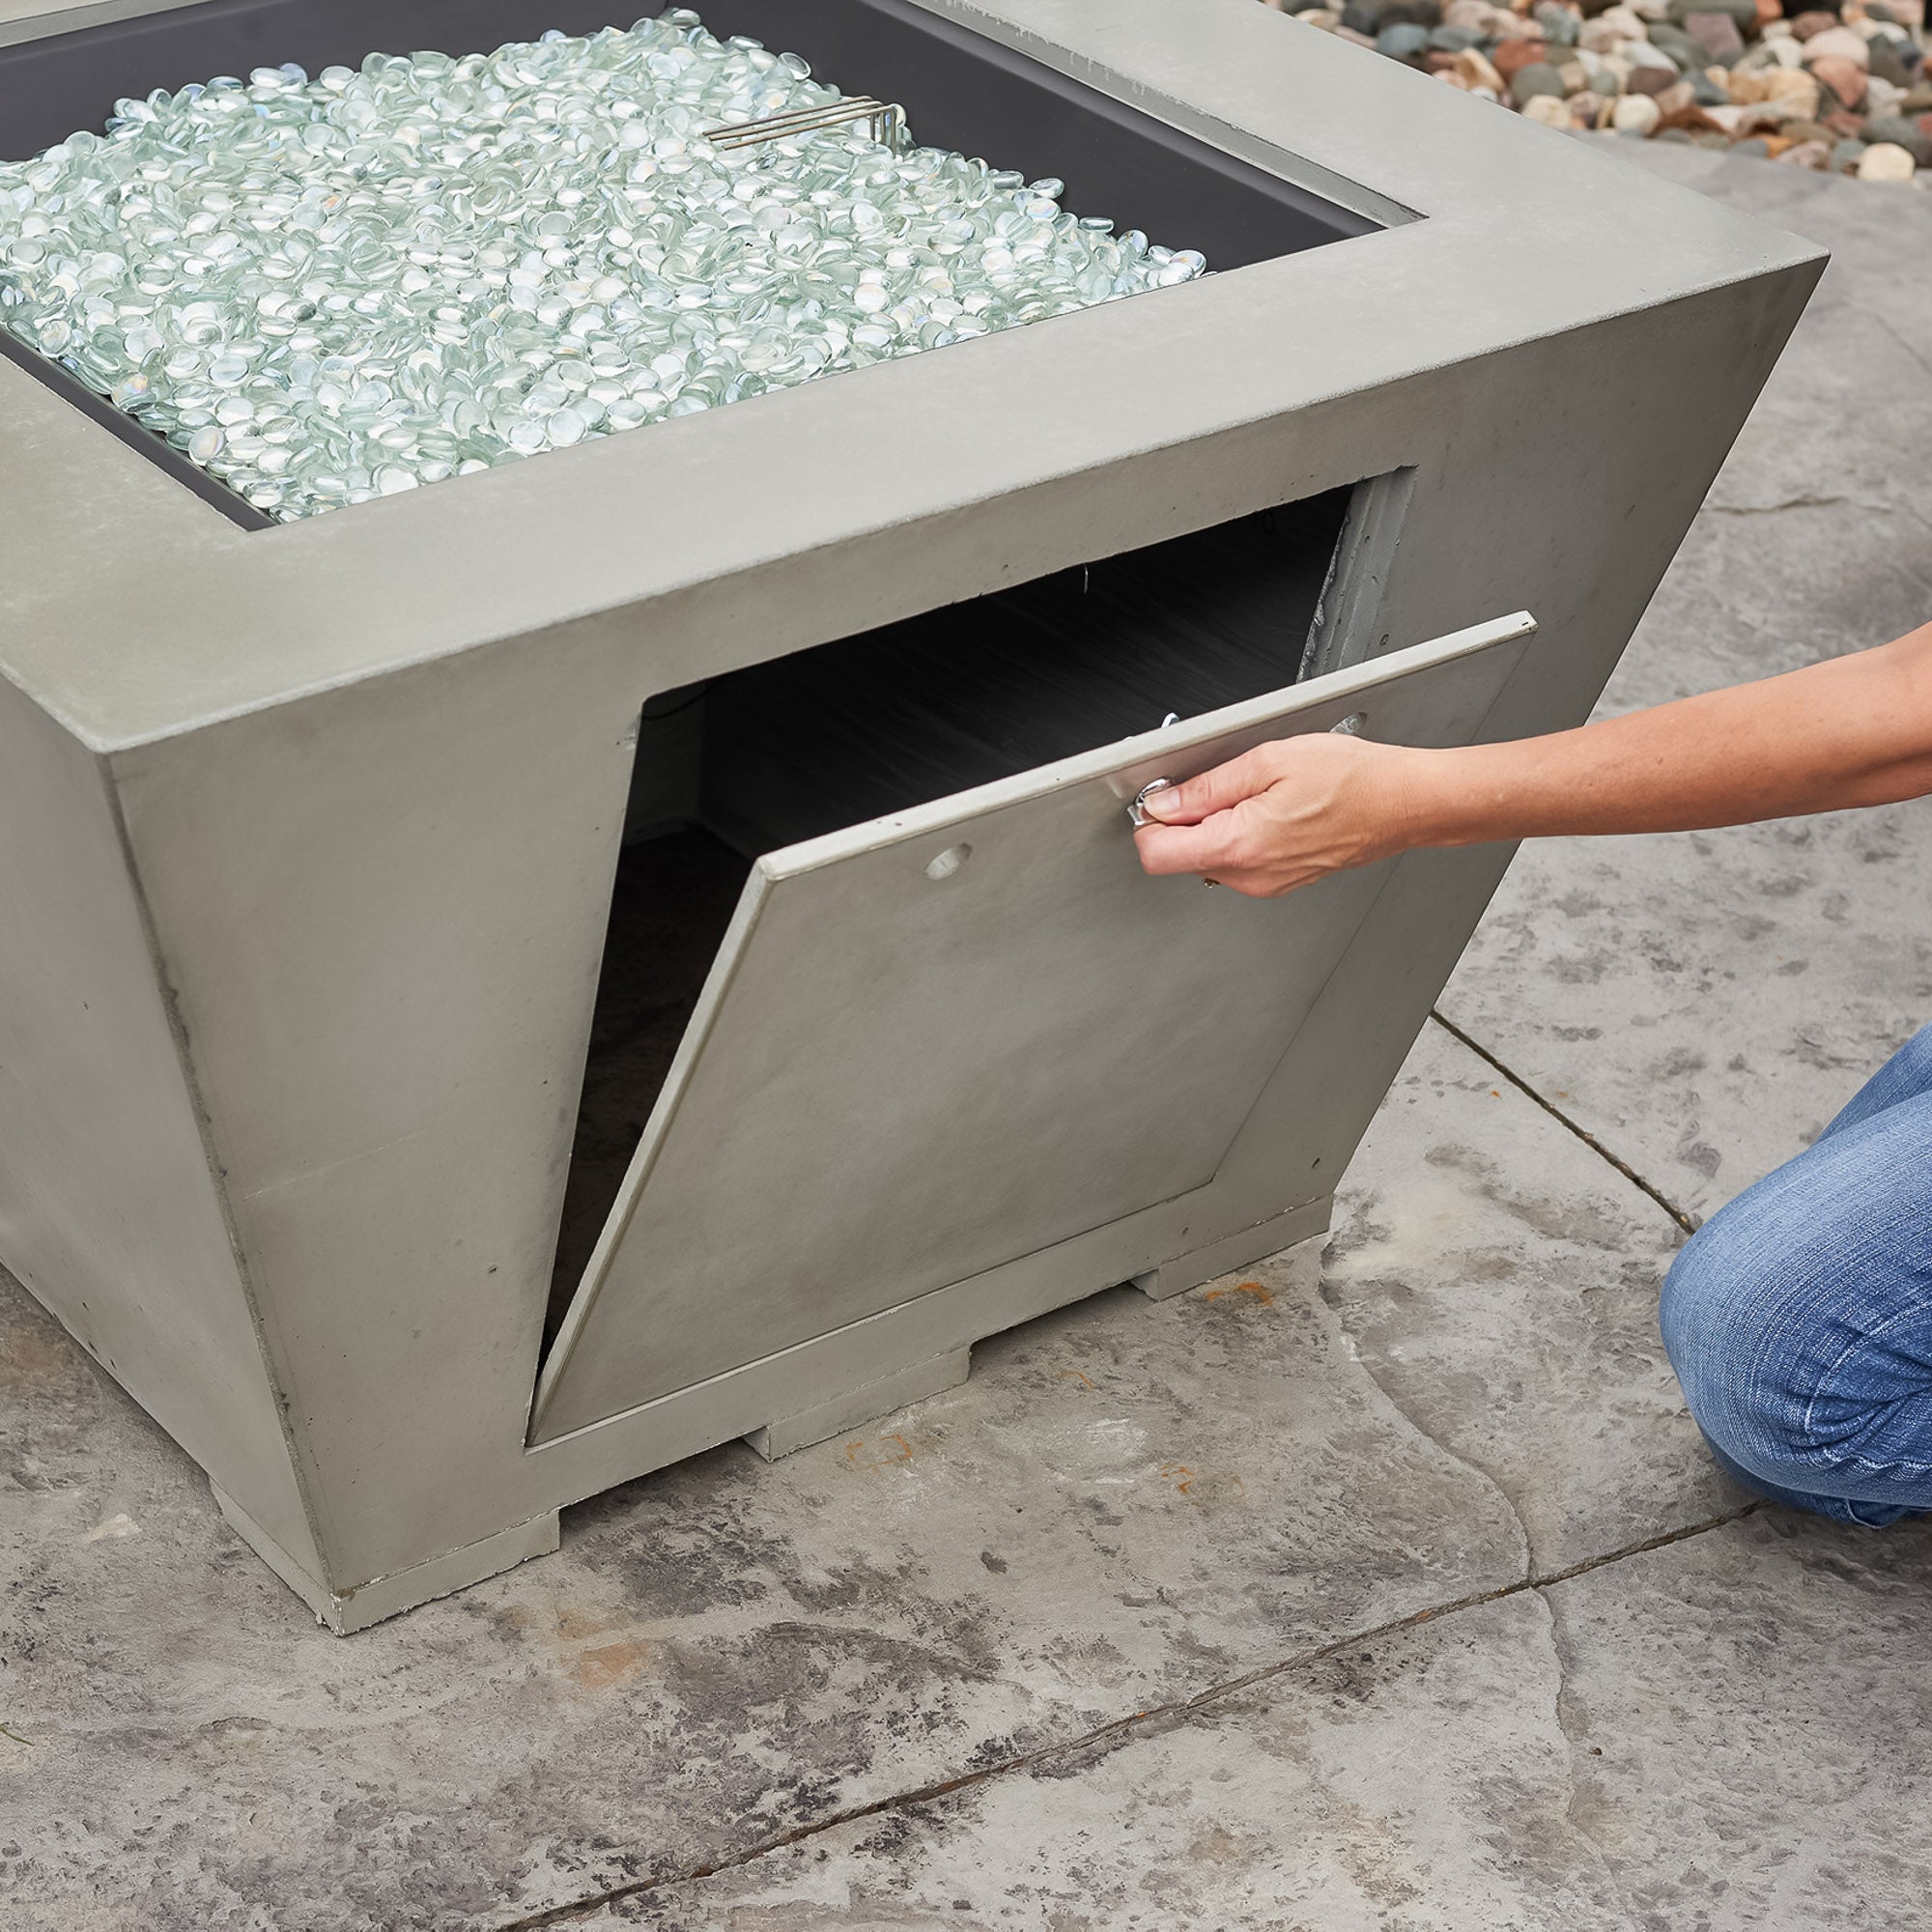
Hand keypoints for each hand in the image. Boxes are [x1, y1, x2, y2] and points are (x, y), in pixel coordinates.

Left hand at [1132, 732, 1432, 897]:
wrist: (1404, 803)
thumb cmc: (1352, 779)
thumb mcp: (1268, 761)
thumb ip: (1205, 787)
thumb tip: (1164, 804)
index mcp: (1240, 844)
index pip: (1156, 854)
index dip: (1151, 823)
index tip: (1163, 799)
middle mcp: (1250, 875)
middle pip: (1182, 857)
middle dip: (1186, 821)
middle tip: (1223, 785)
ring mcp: (1267, 884)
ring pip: (1211, 859)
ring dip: (1217, 827)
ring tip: (1260, 794)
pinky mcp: (1280, 883)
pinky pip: (1240, 863)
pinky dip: (1242, 837)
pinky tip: (1274, 810)